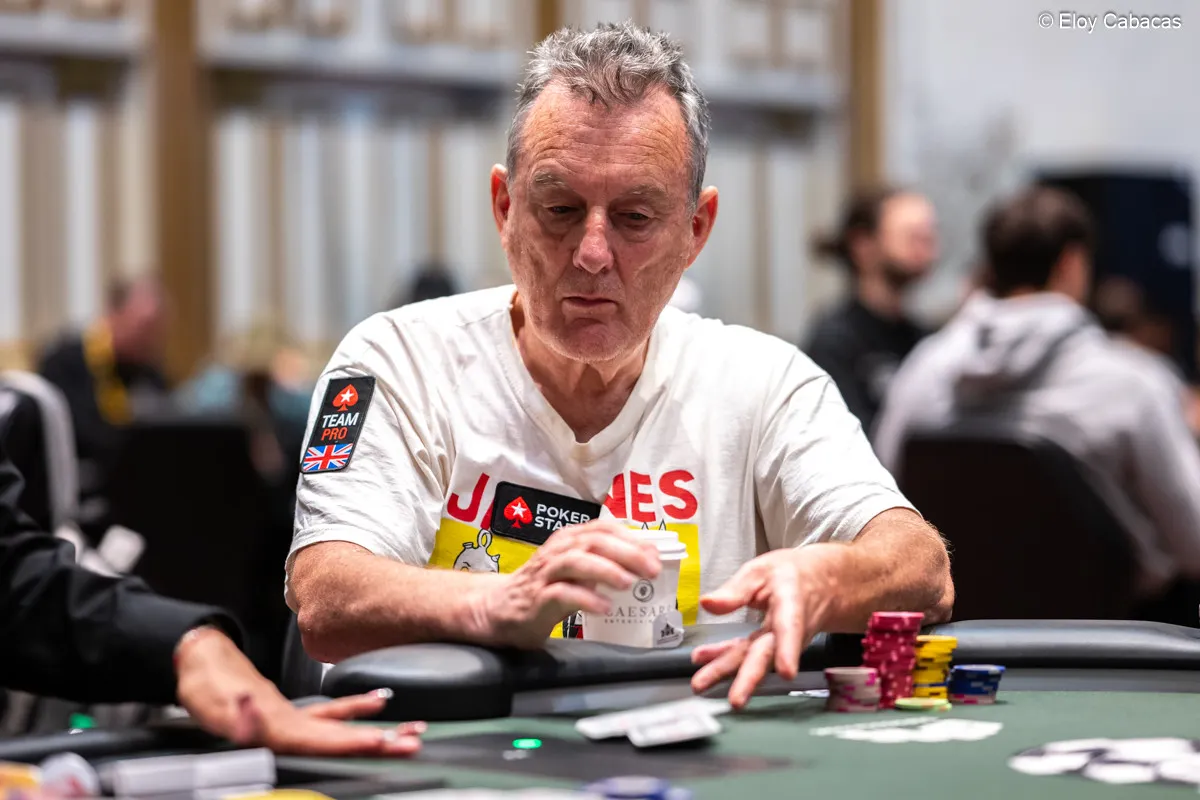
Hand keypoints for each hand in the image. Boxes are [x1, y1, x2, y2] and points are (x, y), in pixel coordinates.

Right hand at [175, 627, 422, 755]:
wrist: (197, 665)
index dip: (348, 742)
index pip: (318, 741)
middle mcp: (289, 730)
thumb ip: (230, 711)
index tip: (378, 741)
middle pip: (339, 742)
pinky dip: (355, 708)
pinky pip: (331, 712)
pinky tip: (379, 702)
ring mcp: (294, 722)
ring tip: (410, 732)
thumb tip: (248, 709)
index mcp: (272, 731)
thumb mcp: (208, 698)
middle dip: (376, 744)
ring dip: (375, 732)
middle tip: (411, 744)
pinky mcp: (293, 712)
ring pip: (341, 730)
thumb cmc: (201, 682)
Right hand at [472, 519, 660, 647]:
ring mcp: (545, 575)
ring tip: (629, 583)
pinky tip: (604, 608)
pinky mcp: (536, 600)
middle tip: (651, 570)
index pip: (602, 528)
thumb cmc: (545, 587)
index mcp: (568, 540)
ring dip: (605, 570)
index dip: (631, 538)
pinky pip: (561, 594)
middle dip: (626, 553)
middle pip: (593, 542)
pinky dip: (585, 599)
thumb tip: (648, 558)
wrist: (499, 609)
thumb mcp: (577, 570)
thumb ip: (606, 562)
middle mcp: (557, 551)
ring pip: (575, 562)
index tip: (654, 554)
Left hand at [690, 545, 841, 708]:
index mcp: (792, 602)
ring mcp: (779, 641)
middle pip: (769, 653)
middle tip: (735, 700)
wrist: (820, 583)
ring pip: (753, 659)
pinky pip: (745, 653)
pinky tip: (703, 662)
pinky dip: (723, 657)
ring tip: (700, 684)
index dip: (788, 650)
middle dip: (750, 678)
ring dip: (727, 672)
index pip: (792, 627)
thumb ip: (736, 589)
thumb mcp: (762, 570)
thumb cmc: (790, 574)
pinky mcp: (769, 645)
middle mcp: (789, 629)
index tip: (787, 672)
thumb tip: (708, 604)